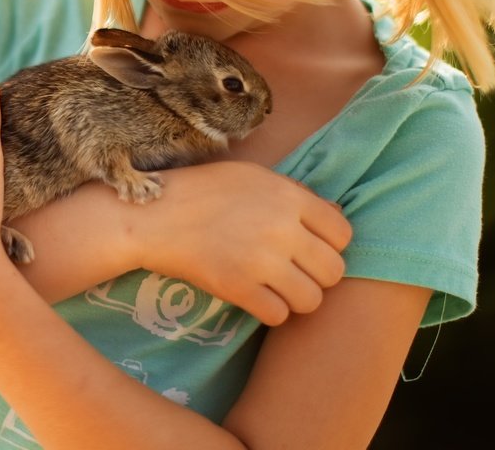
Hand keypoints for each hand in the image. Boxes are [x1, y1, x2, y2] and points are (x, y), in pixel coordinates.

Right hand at [128, 162, 351, 325]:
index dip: (330, 245)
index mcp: (289, 197)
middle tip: (294, 272)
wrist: (151, 216)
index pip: (343, 234)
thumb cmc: (202, 192)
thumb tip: (338, 217)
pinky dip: (269, 311)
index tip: (308, 248)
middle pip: (333, 270)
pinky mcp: (238, 288)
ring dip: (296, 298)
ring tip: (276, 288)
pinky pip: (279, 316)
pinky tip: (254, 297)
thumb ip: (297, 194)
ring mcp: (260, 260)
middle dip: (317, 276)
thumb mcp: (253, 177)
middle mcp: (281, 228)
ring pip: (311, 300)